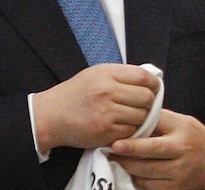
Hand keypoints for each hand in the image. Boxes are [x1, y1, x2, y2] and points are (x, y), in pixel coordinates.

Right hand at [33, 64, 159, 151]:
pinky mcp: (105, 131)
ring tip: (131, 117)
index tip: (154, 90)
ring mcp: (107, 112)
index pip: (144, 77)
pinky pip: (131, 131)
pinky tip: (122, 126)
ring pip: (141, 116)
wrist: (50, 115)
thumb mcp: (97, 74)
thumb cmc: (76, 94)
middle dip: (149, 103)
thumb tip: (150, 80)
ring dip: (140, 118)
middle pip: (146, 97)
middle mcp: (108, 91)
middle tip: (142, 106)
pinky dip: (131, 130)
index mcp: (108, 73)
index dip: (154, 85)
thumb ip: (121, 75)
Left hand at [110, 109, 204, 189]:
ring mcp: (180, 174)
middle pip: (149, 157)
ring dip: (129, 168)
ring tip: (119, 160)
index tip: (116, 141)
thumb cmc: (195, 138)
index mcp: (183, 132)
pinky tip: (134, 172)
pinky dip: (138, 180)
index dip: (134, 140)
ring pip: (145, 175)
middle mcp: (183, 154)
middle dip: (127, 155)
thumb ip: (161, 120)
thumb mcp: (183, 122)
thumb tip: (133, 117)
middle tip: (112, 151)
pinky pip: (149, 188)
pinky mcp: (176, 189)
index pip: (155, 134)